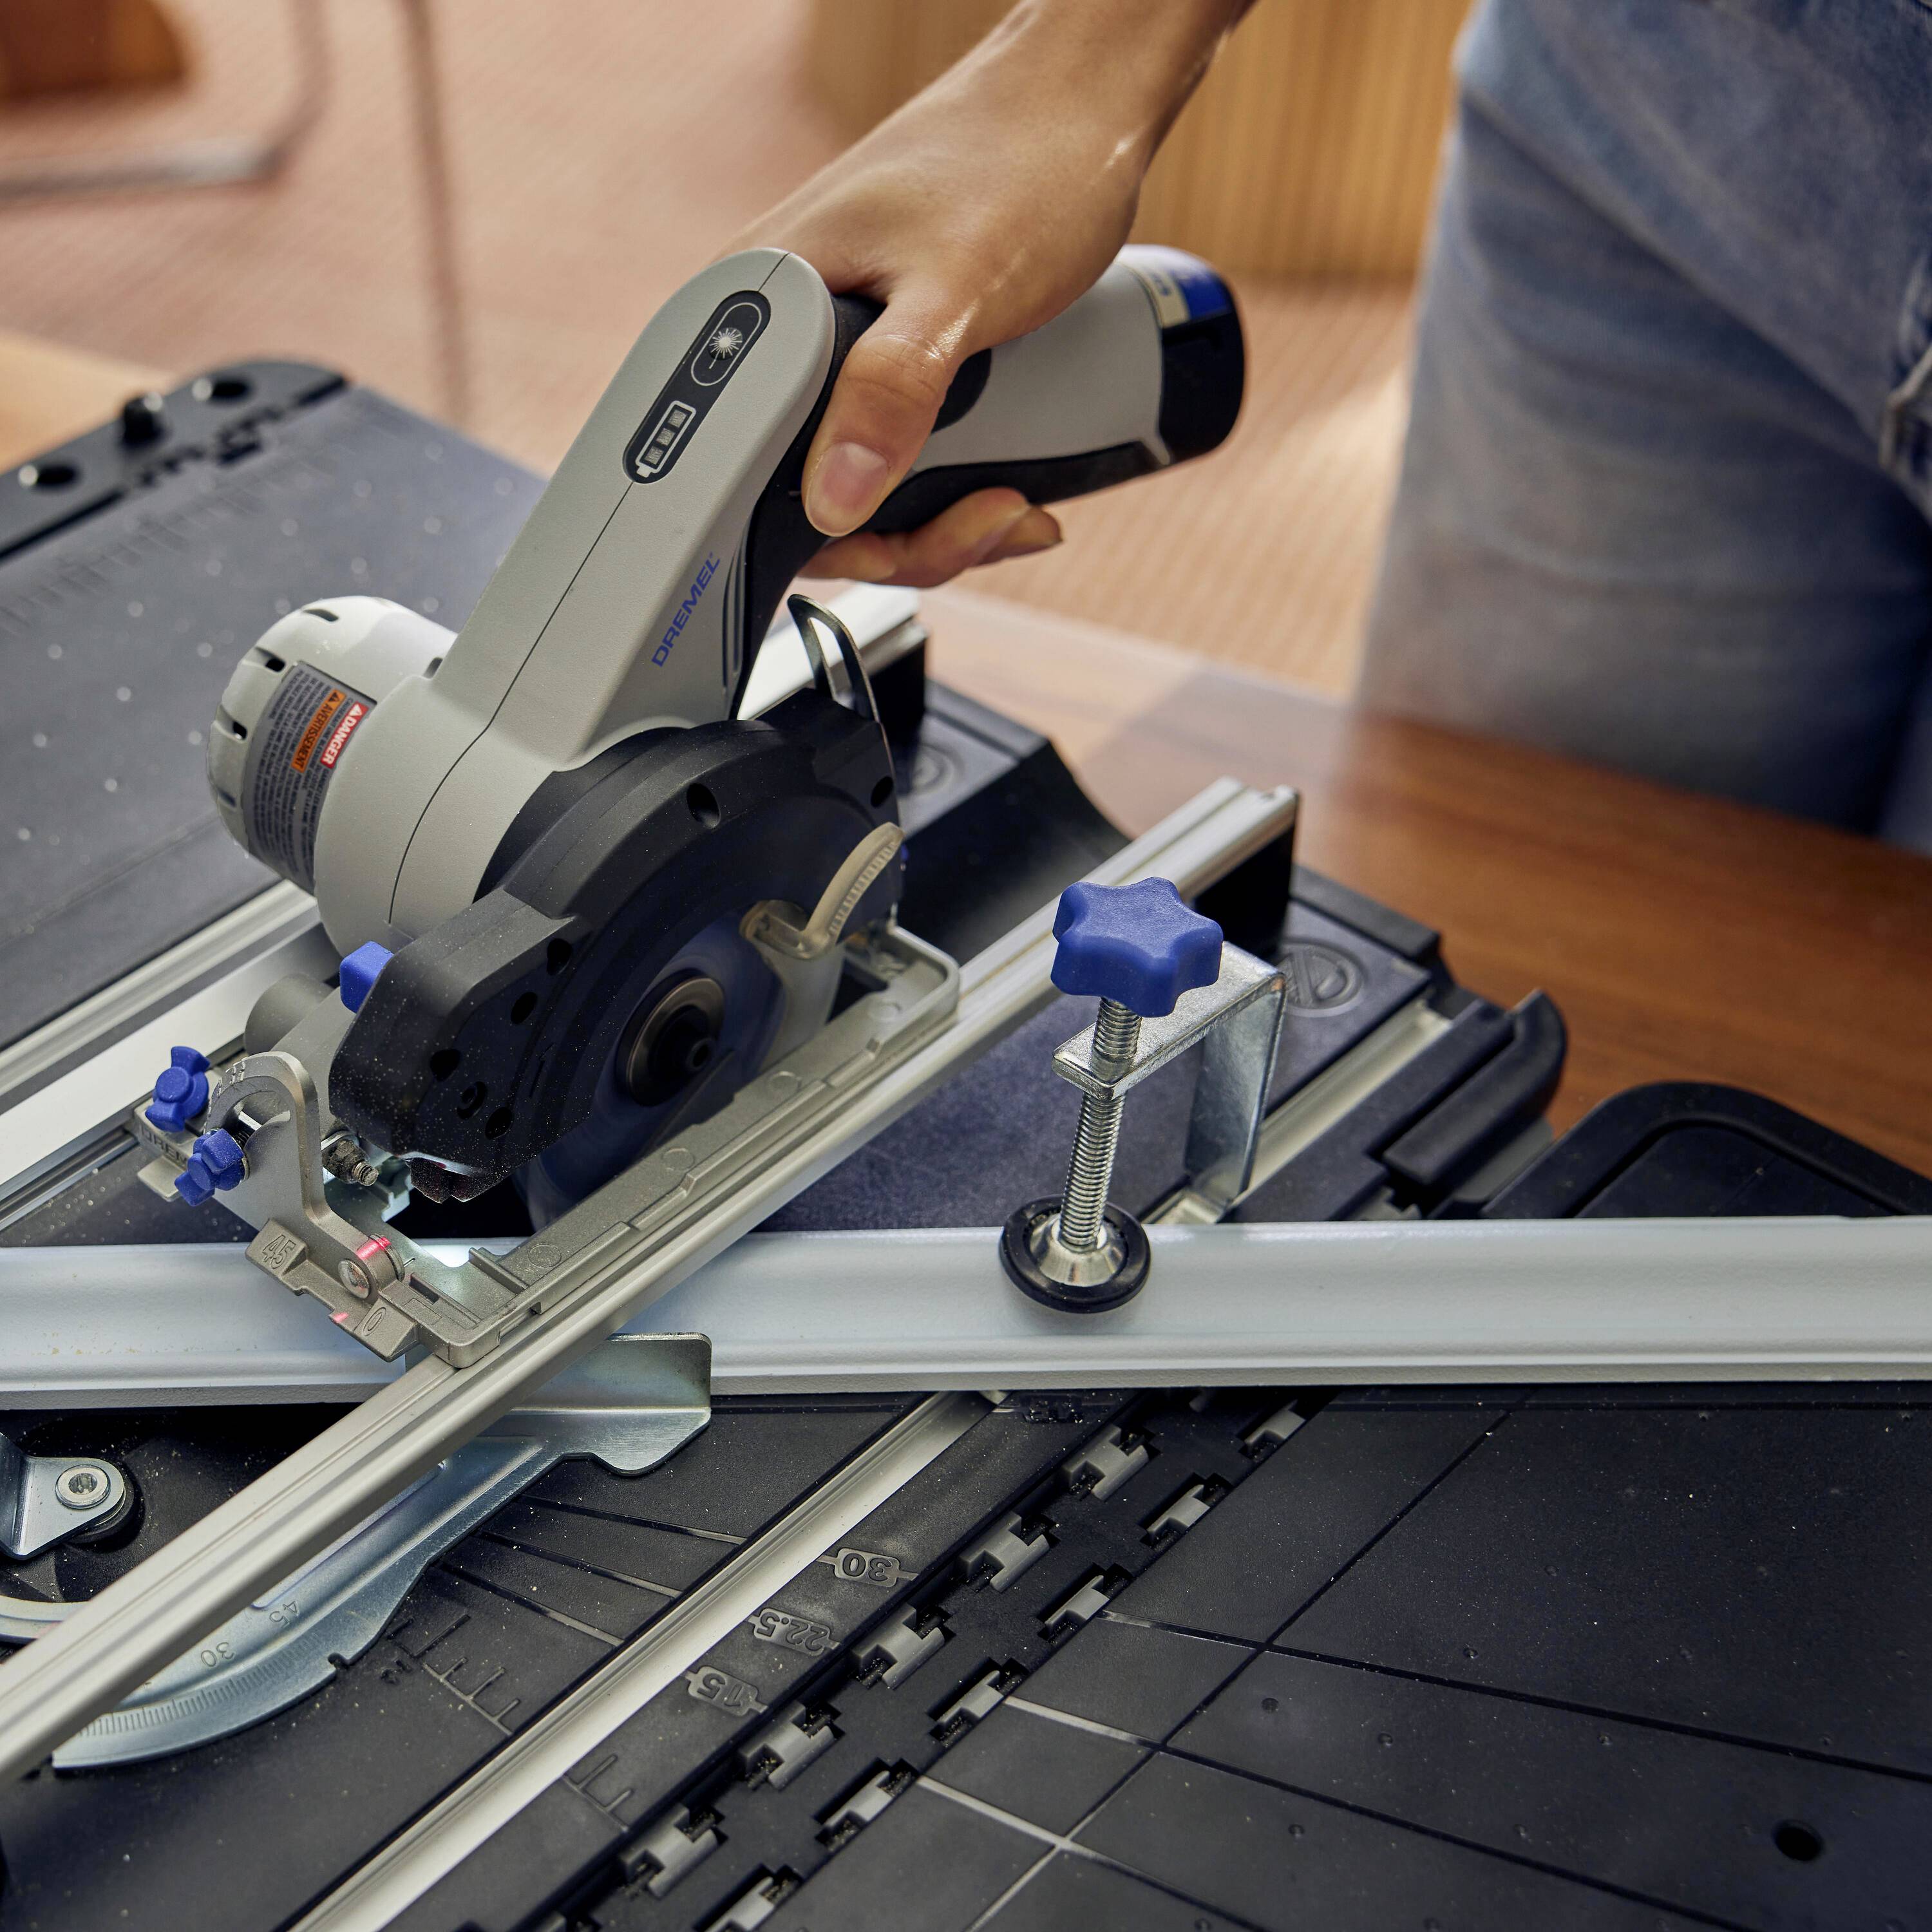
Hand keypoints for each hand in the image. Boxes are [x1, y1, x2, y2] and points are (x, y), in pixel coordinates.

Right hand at [732, 0, 1245, 586]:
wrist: (1085, 107)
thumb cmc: (1022, 166)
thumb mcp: (958, 291)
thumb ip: (890, 391)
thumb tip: (830, 503)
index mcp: (754, 308)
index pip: (736, 472)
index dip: (818, 534)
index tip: (903, 544)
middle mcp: (777, 338)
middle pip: (803, 498)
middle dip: (905, 537)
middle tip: (992, 517)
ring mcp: (833, 354)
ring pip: (859, 490)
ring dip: (942, 524)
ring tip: (1018, 508)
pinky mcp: (883, 364)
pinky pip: (897, 460)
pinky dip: (953, 495)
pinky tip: (1012, 493)